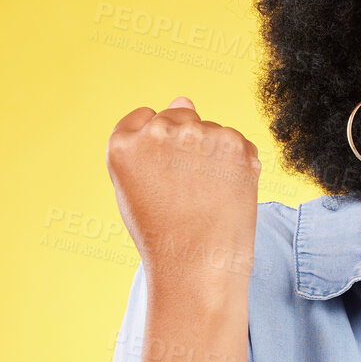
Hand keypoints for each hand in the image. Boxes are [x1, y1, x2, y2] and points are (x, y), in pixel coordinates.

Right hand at [106, 96, 262, 294]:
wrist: (199, 264)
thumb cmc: (164, 232)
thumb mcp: (138, 185)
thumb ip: (151, 139)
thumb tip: (185, 97)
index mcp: (124, 143)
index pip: (143, 118)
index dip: (158, 146)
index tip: (164, 172)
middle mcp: (159, 131)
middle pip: (179, 115)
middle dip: (186, 144)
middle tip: (189, 189)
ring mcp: (199, 135)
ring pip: (210, 128)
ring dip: (213, 152)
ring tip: (207, 195)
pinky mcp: (236, 144)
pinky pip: (237, 142)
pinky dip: (237, 163)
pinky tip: (227, 192)